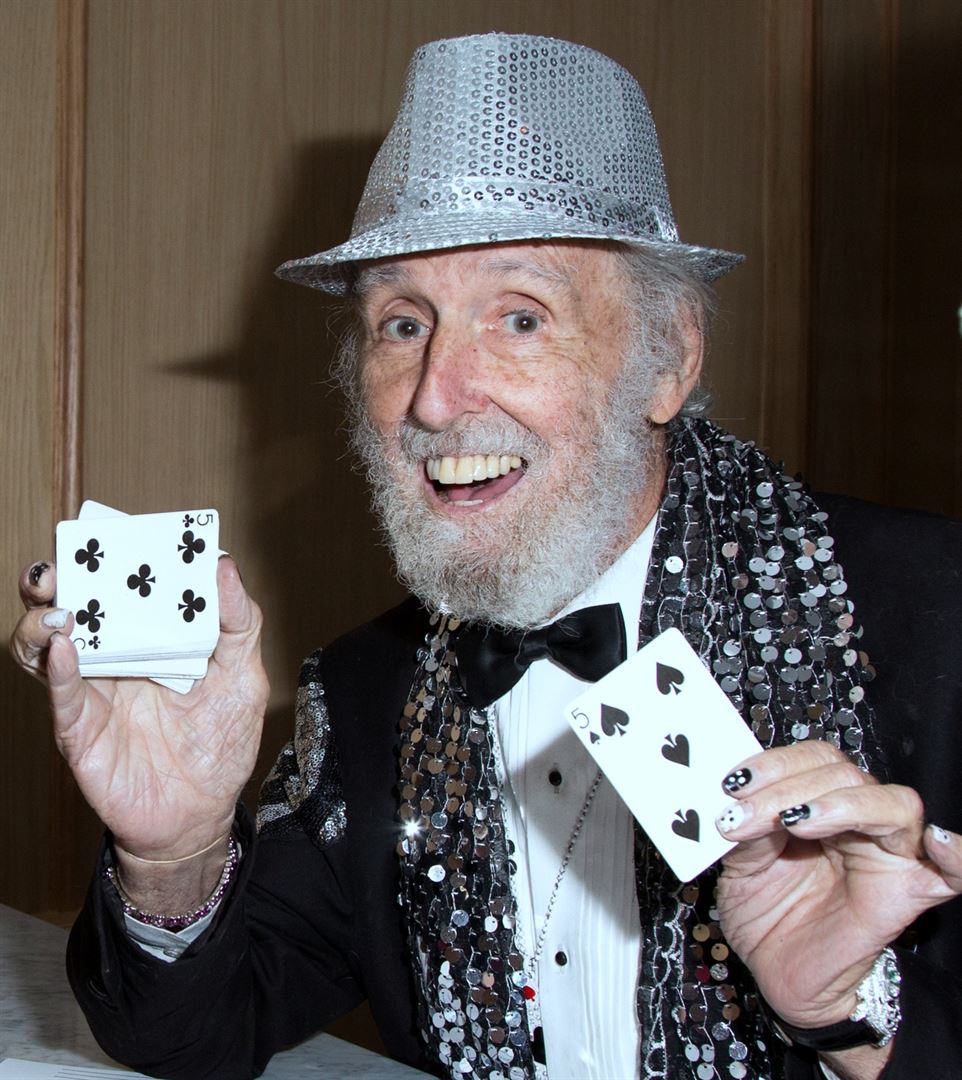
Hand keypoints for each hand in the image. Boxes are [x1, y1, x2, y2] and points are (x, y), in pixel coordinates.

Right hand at [10, 556, 269, 861]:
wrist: (199, 815)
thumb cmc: (220, 743)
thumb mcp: (245, 675)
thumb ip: (240, 622)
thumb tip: (226, 564)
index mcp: (153, 636)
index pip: (123, 585)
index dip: (111, 556)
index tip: (112, 532)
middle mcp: (116, 656)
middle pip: (74, 605)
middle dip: (61, 576)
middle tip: (65, 560)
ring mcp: (94, 690)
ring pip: (48, 644)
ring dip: (46, 619)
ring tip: (62, 607)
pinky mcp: (80, 729)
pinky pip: (61, 694)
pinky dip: (57, 669)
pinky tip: (65, 647)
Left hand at [715, 741, 961, 1032]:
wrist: (778, 973)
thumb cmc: (766, 913)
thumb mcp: (741, 865)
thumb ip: (747, 831)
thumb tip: (739, 802)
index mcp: (817, 801)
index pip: (811, 759)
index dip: (774, 764)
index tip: (733, 785)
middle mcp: (856, 819)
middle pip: (843, 773)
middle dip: (787, 787)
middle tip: (743, 814)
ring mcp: (887, 853)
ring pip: (892, 803)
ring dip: (839, 803)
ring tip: (794, 821)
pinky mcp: (910, 893)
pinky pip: (953, 873)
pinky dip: (956, 854)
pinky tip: (938, 844)